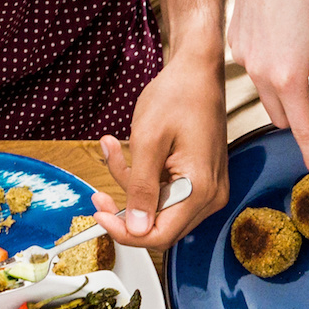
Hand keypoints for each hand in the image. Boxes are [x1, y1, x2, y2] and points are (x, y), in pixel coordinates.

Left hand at [90, 48, 228, 248]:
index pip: (160, 235)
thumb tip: (137, 228)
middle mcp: (210, 197)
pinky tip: (125, 148)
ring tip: (111, 148)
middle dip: (126, 209)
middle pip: (161, 226)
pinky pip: (166, 193)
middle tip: (98, 192)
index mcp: (200, 190)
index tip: (100, 214)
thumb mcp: (148, 141)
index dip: (126, 232)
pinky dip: (143, 177)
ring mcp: (207, 189)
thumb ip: (142, 188)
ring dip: (130, 186)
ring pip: (160, 209)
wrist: (197, 73)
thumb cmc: (177, 97)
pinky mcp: (200, 181)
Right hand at [231, 0, 308, 181]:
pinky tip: (278, 34)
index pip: (302, 130)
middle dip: (298, 111)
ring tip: (296, 49)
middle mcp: (260, 73)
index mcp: (289, 77)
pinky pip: (254, 70)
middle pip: (282, 117)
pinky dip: (268, 65)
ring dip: (283, 88)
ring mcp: (243, 60)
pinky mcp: (233, 45)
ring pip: (267, 95)